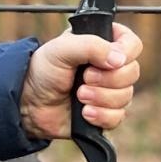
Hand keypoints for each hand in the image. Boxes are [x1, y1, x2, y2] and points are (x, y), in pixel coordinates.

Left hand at [20, 22, 142, 139]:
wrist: (27, 103)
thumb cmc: (41, 71)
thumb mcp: (61, 49)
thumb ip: (91, 46)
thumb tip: (119, 59)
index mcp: (103, 44)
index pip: (133, 45)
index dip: (125, 53)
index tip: (107, 60)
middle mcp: (109, 67)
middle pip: (132, 73)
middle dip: (107, 79)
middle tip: (84, 79)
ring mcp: (108, 91)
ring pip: (126, 96)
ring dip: (101, 98)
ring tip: (79, 96)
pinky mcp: (104, 113)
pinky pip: (118, 117)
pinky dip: (101, 116)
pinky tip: (84, 113)